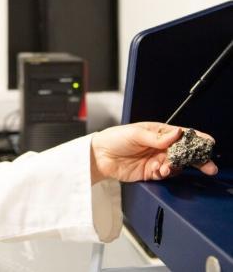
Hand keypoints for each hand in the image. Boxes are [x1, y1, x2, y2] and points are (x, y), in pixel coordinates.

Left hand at [90, 122, 217, 183]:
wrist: (99, 156)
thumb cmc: (114, 138)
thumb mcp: (135, 134)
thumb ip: (157, 137)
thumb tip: (176, 134)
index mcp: (157, 132)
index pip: (180, 134)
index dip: (195, 138)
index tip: (208, 142)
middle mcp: (159, 146)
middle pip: (183, 152)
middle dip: (196, 158)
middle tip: (207, 166)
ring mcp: (156, 159)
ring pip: (175, 164)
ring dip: (175, 166)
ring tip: (166, 167)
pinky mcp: (151, 172)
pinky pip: (165, 174)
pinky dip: (165, 173)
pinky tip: (159, 171)